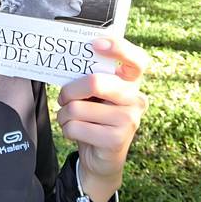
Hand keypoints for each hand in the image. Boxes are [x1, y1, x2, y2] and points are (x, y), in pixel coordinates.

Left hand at [56, 37, 148, 201]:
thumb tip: (64, 60)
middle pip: (95, 82)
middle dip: (69, 91)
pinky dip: (66, 129)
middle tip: (64, 98)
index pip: (137, 59)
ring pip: (77, 108)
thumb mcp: (93, 95)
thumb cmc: (93, 118)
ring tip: (70, 120)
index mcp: (131, 82)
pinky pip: (75, 127)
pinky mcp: (117, 139)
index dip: (118, 48)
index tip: (94, 43)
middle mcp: (135, 98)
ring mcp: (129, 119)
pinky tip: (76, 133)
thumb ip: (88, 78)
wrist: (101, 158)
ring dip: (64, 115)